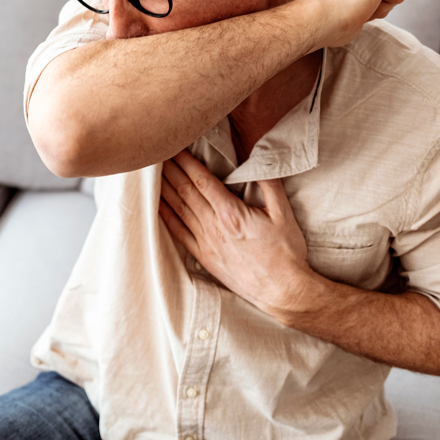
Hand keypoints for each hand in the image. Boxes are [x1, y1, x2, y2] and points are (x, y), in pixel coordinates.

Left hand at [159, 149, 321, 318]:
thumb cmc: (287, 253)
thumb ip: (270, 186)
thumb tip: (261, 160)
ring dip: (164, 189)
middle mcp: (214, 227)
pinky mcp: (204, 257)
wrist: (283, 292)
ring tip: (152, 173)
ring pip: (178, 210)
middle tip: (158, 152)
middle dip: (170, 169)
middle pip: (185, 191)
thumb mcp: (285, 215)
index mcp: (232, 214)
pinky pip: (178, 233)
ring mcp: (206, 243)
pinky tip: (156, 206)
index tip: (176, 147)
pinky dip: (166, 217)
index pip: (202, 181)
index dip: (186, 162)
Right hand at [307, 0, 416, 47]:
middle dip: (375, 1)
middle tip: (355, 8)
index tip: (347, 9)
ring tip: (361, 4)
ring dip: (383, 1)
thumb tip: (367, 6)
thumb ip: (351, 0)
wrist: (322, 18)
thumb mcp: (337, 7)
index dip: (364, 3)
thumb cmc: (328, 23)